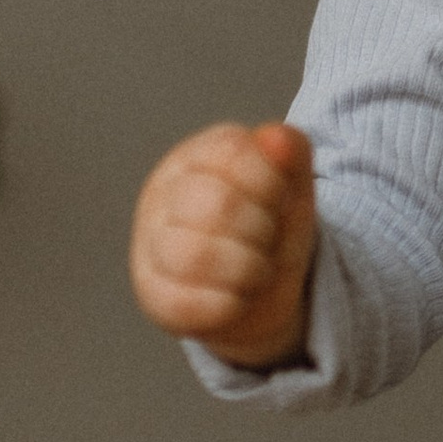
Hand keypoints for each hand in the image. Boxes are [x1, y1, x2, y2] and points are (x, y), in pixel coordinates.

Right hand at [130, 119, 318, 366]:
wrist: (260, 291)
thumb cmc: (269, 228)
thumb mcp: (292, 185)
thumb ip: (290, 152)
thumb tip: (274, 138)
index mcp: (195, 156)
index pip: (232, 151)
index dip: (272, 182)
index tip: (282, 201)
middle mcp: (163, 195)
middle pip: (217, 204)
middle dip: (263, 228)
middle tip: (270, 239)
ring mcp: (150, 245)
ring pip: (195, 254)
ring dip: (249, 268)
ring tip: (259, 270)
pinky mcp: (152, 295)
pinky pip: (187, 303)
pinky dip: (230, 303)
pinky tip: (239, 296)